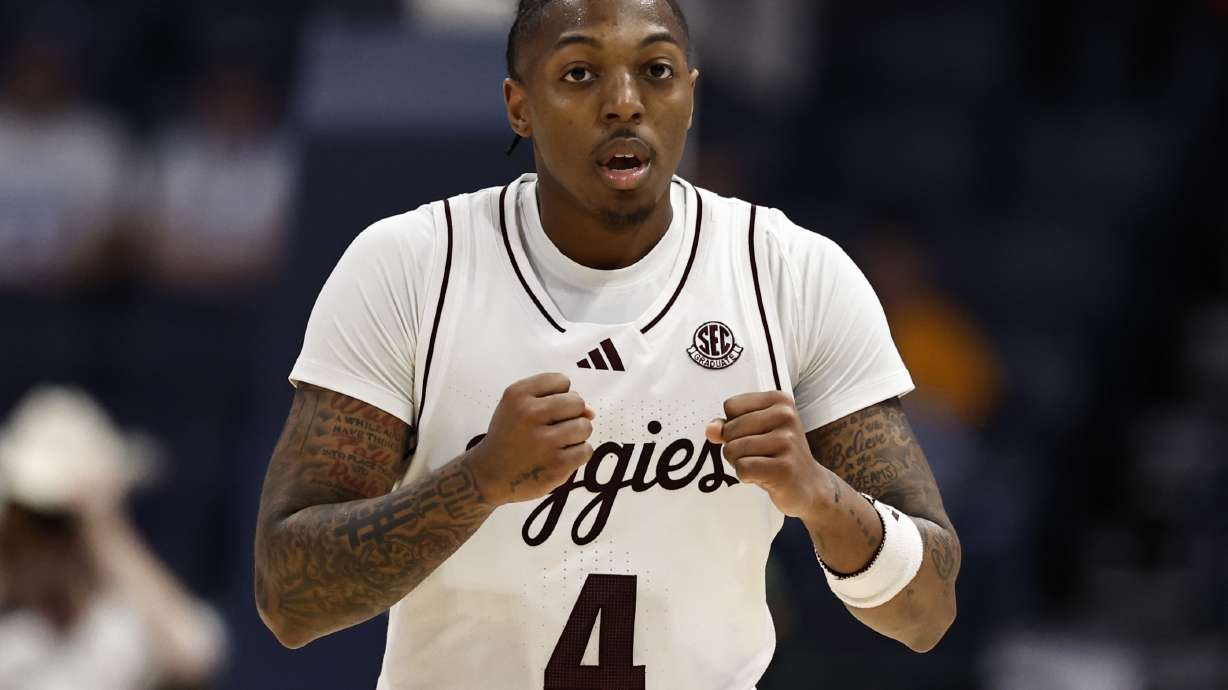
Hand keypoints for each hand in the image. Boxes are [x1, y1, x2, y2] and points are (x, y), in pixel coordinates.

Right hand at [464, 373, 595, 506]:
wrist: (488, 474)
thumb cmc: (510, 435)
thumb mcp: (520, 407)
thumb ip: (557, 400)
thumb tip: (592, 411)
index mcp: (518, 394)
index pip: (562, 381)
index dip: (558, 396)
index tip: (543, 410)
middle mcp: (529, 414)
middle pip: (577, 403)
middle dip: (571, 415)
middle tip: (553, 428)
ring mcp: (544, 441)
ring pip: (585, 426)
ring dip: (576, 435)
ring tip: (556, 443)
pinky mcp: (556, 465)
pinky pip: (586, 450)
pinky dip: (577, 455)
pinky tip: (558, 458)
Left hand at [706, 391, 826, 518]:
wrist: (809, 485)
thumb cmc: (777, 454)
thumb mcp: (754, 431)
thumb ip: (727, 425)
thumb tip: (711, 429)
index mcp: (779, 400)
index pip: (731, 406)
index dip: (734, 425)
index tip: (756, 435)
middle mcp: (785, 416)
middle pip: (729, 429)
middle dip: (735, 447)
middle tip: (760, 454)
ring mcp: (787, 442)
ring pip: (732, 450)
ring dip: (740, 463)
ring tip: (763, 465)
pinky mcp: (784, 468)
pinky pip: (742, 468)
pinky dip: (746, 476)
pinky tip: (765, 476)